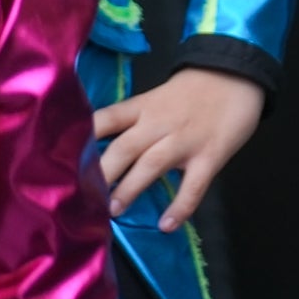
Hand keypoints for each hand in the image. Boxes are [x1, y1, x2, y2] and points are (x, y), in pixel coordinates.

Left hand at [93, 66, 265, 231]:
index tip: (63, 161)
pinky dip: (180, 206)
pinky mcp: (210, 155)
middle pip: (123, 147)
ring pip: (152, 165)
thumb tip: (104, 147)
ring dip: (130, 189)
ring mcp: (185, 140)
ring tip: (113, 211)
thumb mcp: (158, 97)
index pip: (105, 120)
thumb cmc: (194, 89)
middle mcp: (159, 123)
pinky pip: (194, 185)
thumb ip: (135, 120)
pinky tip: (167, 225)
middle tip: (83, 198)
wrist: (236, 73)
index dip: (83, 139)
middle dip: (102, 173)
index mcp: (143, 107)